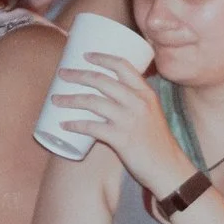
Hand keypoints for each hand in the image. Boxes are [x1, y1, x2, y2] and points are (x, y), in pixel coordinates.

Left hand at [49, 57, 191, 195]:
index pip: (122, 65)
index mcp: (146, 93)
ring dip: (69, 99)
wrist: (169, 168)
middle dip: (77, 75)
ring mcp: (129, 120)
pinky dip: (75, 124)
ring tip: (55, 99)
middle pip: (101, 80)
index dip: (101, 57)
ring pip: (92, 101)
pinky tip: (64, 124)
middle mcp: (138, 102)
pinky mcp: (121, 139)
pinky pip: (92, 127)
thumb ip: (133, 102)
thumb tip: (104, 95)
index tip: (85, 55)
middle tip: (61, 74)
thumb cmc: (157, 142)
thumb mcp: (151, 113)